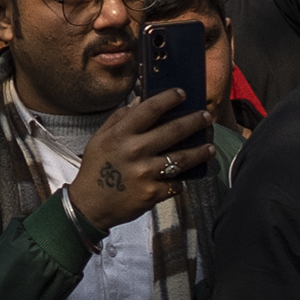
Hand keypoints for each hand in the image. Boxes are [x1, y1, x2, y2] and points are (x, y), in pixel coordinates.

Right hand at [65, 87, 210, 230]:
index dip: (169, 98)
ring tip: (210, 147)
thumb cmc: (95, 170)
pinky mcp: (152, 193)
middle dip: (194, 121)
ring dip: (200, 152)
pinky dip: (181, 179)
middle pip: (173, 131)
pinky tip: (186, 175)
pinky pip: (176, 183)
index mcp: (120, 135)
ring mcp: (145, 173)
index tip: (182, 93)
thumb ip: (119, 119)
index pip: (150, 109)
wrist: (89, 206)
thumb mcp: (100, 139)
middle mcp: (134, 151)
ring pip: (182, 158)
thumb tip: (140, 101)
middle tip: (206, 116)